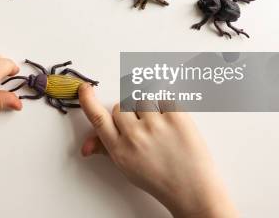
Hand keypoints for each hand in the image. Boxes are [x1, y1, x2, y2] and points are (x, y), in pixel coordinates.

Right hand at [78, 84, 236, 217]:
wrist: (192, 190)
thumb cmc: (160, 179)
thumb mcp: (128, 168)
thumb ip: (106, 150)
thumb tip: (86, 146)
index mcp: (119, 149)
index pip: (98, 119)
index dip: (88, 101)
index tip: (85, 89)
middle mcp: (134, 136)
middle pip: (120, 106)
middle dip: (130, 113)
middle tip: (145, 128)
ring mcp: (155, 125)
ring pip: (140, 99)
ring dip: (149, 108)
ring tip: (161, 127)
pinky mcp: (176, 116)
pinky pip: (162, 97)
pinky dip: (166, 106)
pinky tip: (172, 123)